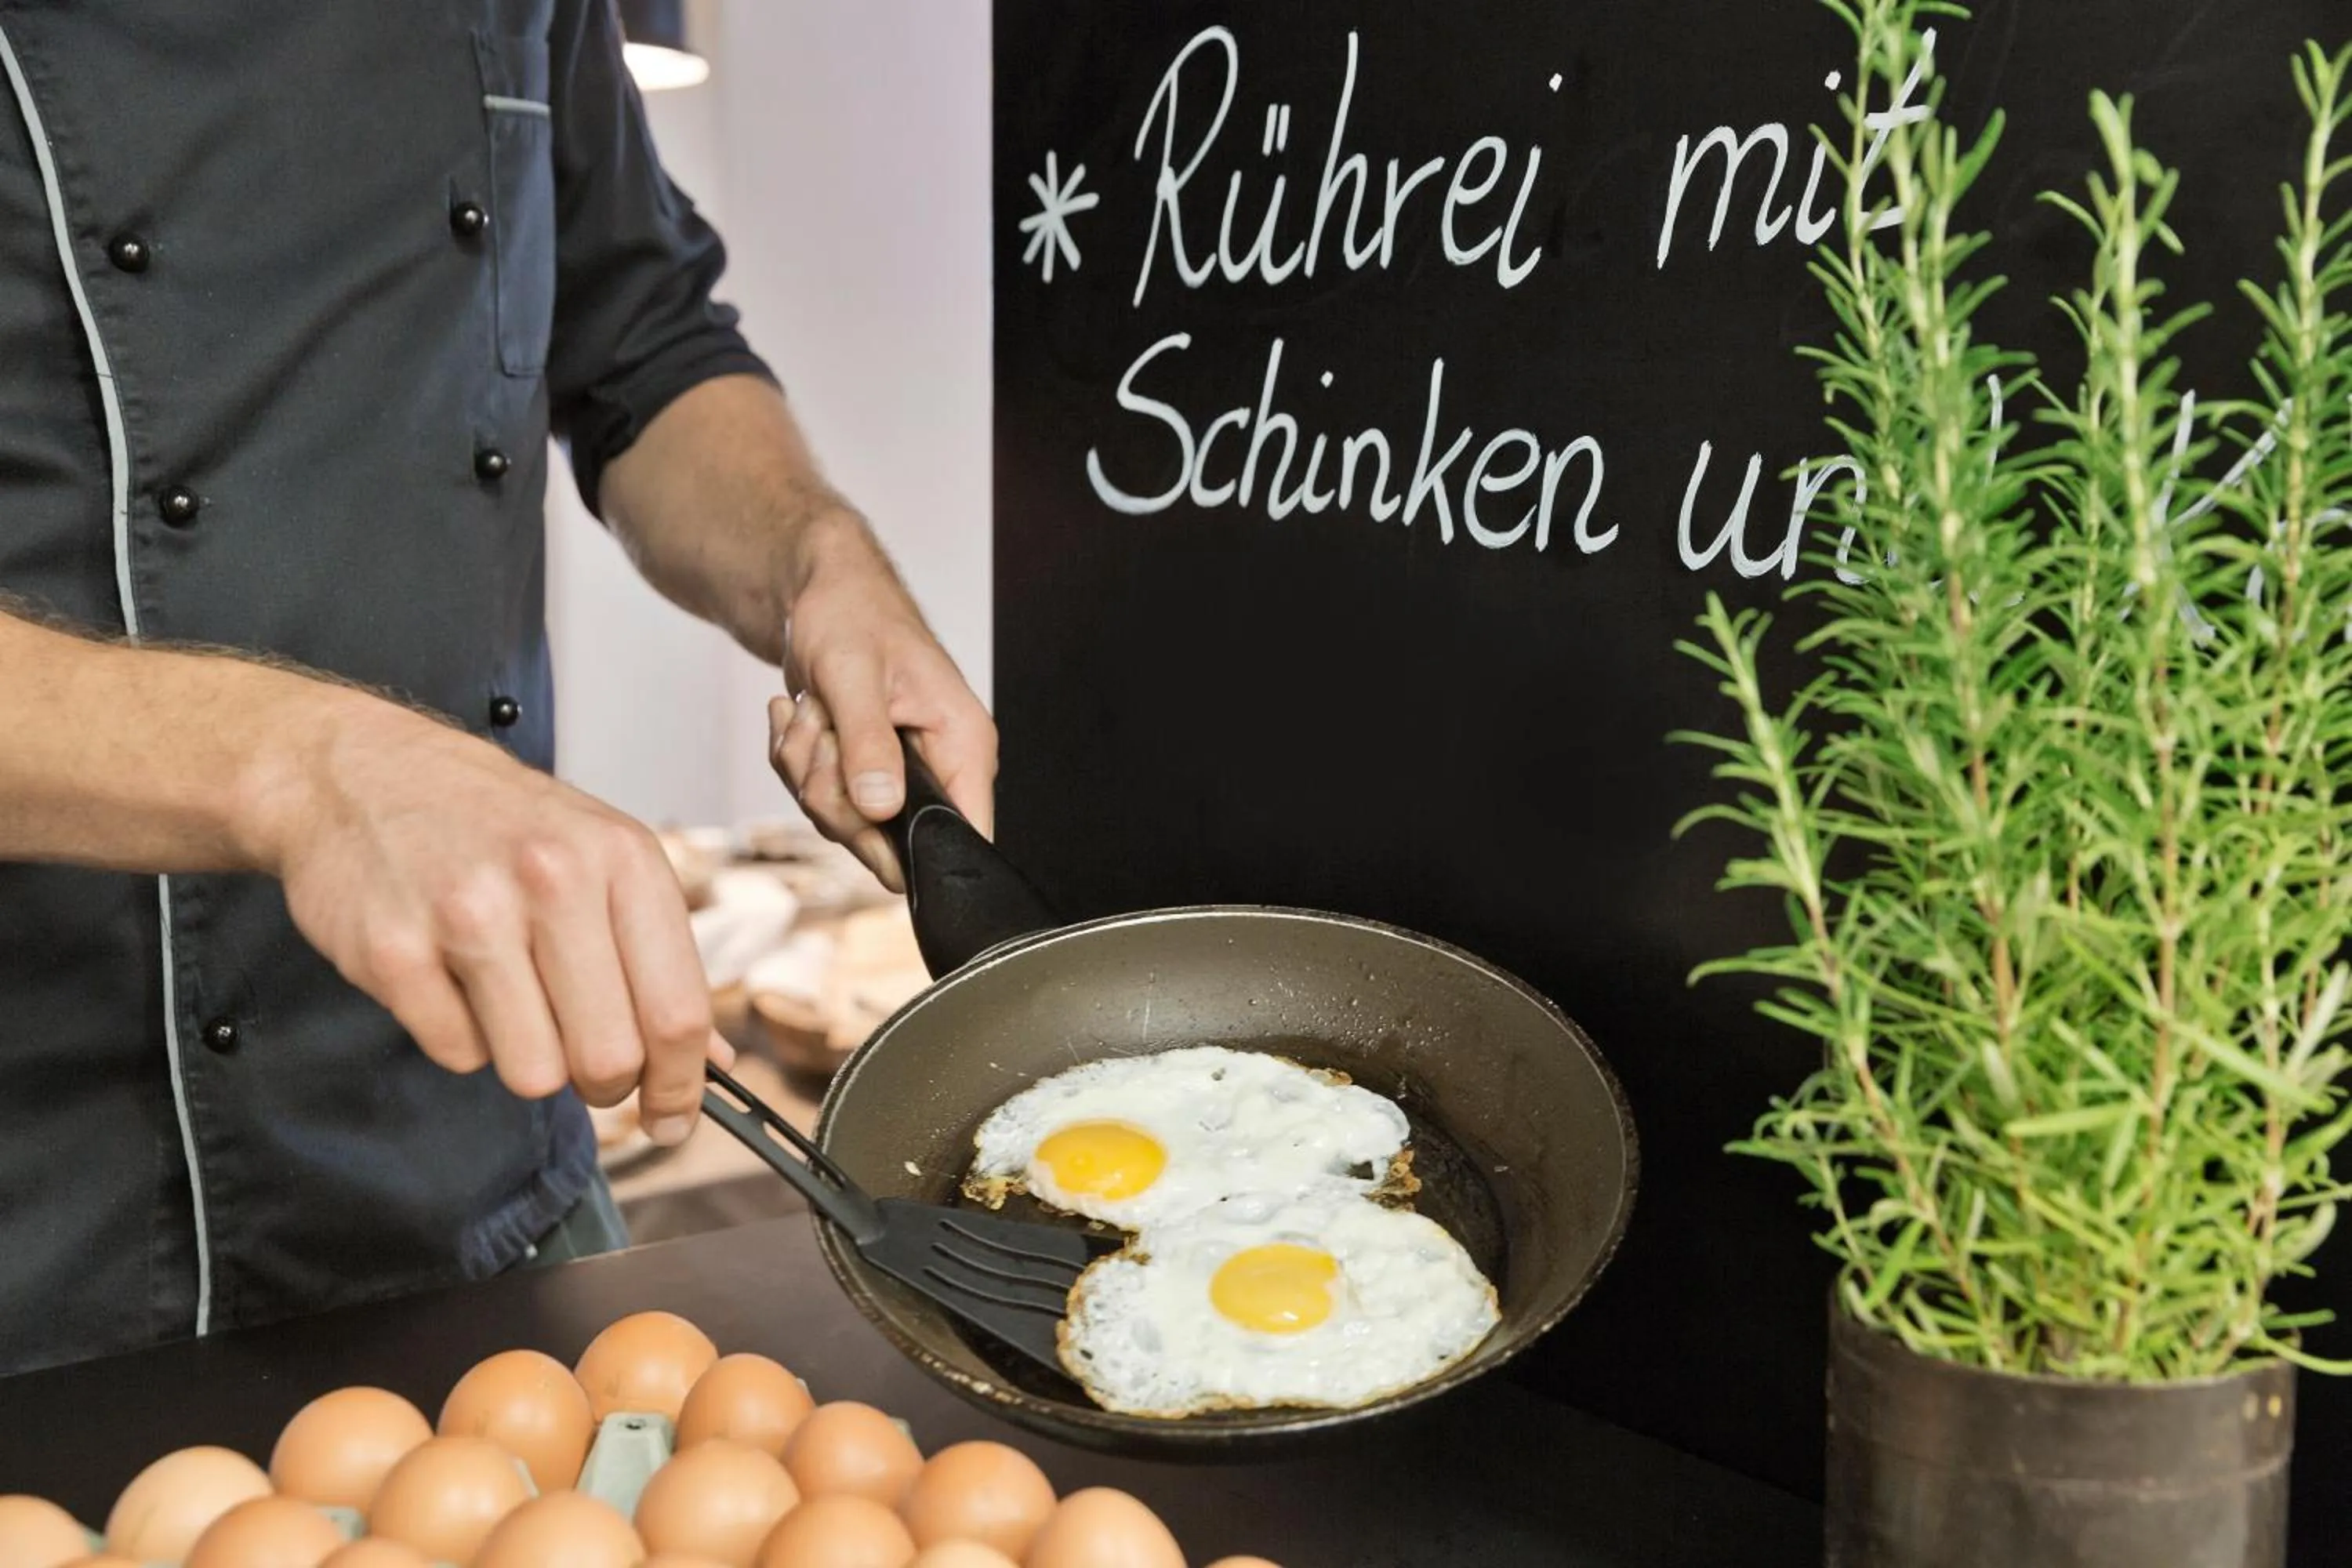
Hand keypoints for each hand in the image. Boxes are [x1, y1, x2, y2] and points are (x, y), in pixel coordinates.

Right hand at [249, 698, 730, 1143]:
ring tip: (509, 995)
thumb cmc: (498, 823)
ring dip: (528, 1056)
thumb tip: (712, 1062)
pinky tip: (450, 975)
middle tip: (585, 1060)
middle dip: (604, 1083)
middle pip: (610, 1057)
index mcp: (622, 857)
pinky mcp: (393, 951)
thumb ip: (660, 958)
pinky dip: (460, 1035)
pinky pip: (457, 1055)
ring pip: (533, 1073)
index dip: (681, 1085)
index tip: (675, 1118)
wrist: (363, 774)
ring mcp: (467, 913)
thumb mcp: (602, 859)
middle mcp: (551, 878)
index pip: (677, 1011)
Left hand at [769, 514, 996, 891]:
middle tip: (823, 730)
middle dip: (834, 792)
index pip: (965, 834)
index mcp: (963, 745)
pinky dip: (795, 761)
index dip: (914, 846)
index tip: (862, 808)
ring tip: (813, 711)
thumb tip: (879, 808)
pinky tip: (801, 715)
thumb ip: (868, 743)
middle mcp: (939, 768)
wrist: (823, 592)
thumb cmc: (852, 614)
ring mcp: (900, 776)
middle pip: (887, 842)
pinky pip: (819, 801)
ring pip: (844, 822)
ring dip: (807, 769)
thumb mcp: (854, 674)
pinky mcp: (864, 775)